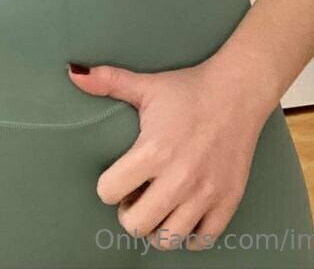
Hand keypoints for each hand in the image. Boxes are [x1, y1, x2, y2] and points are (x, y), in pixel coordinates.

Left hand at [67, 57, 275, 251]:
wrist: (238, 91)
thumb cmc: (189, 89)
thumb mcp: (147, 85)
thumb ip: (108, 82)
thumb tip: (74, 72)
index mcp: (154, 151)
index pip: (110, 191)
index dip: (109, 185)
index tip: (119, 175)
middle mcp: (179, 178)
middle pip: (135, 225)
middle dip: (129, 212)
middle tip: (137, 194)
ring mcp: (206, 193)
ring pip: (167, 239)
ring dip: (157, 226)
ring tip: (159, 205)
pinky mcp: (228, 201)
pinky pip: (202, 240)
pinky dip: (190, 234)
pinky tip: (185, 213)